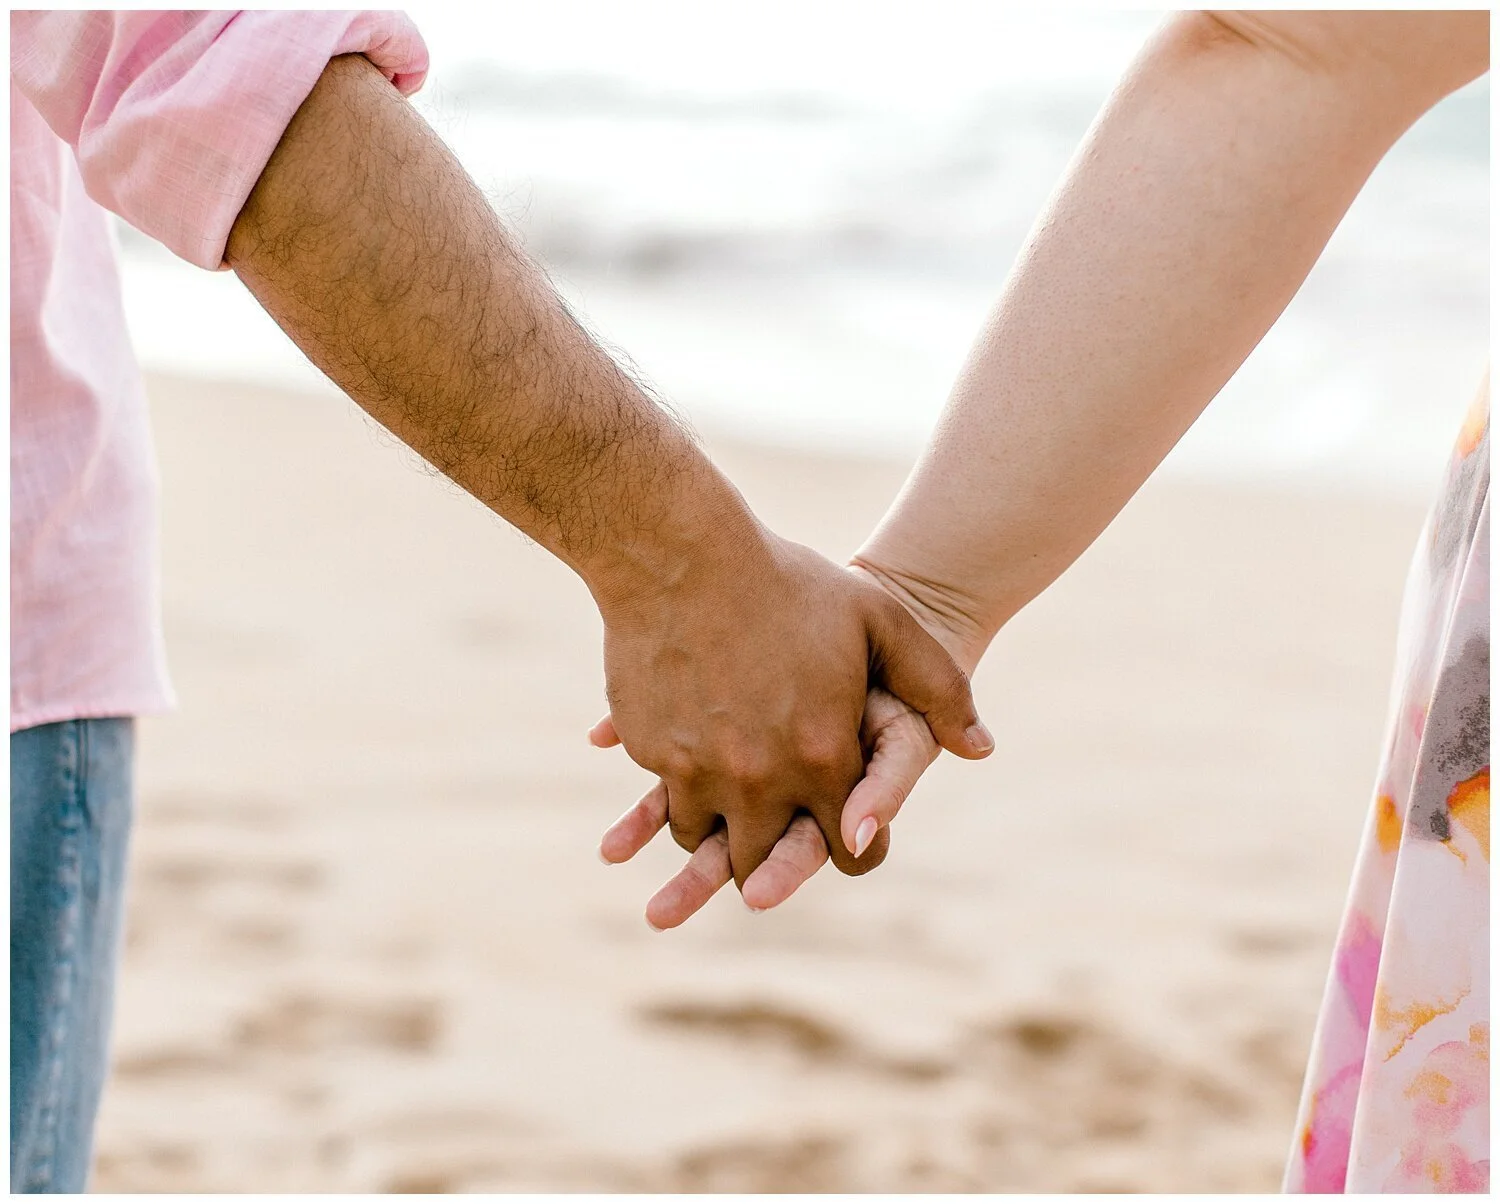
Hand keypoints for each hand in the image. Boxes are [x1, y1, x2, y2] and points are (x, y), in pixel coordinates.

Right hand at [591, 525, 990, 893]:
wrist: (680, 553)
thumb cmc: (788, 582)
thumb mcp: (880, 621)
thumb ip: (940, 688)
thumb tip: (982, 749)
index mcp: (824, 757)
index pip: (851, 852)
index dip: (856, 847)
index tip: (847, 833)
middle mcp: (761, 779)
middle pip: (764, 867)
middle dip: (774, 862)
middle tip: (776, 839)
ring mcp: (699, 770)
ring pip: (706, 842)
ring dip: (721, 831)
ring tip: (731, 804)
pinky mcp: (652, 753)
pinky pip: (667, 798)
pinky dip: (679, 790)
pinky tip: (691, 758)